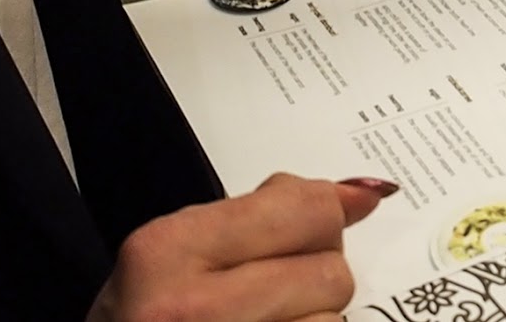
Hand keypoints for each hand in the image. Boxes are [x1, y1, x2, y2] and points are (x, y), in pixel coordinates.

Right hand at [86, 174, 397, 321]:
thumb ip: (264, 212)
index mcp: (169, 250)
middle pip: (331, 271)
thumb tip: (363, 195)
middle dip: (314, 275)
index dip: (321, 218)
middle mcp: (194, 308)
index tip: (314, 227)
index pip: (309, 211)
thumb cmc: (142, 318)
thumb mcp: (175, 252)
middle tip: (269, 290)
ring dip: (312, 318)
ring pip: (334, 320)